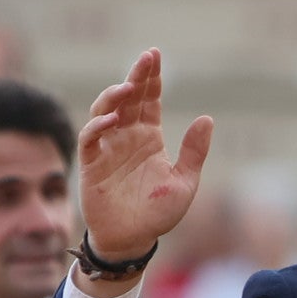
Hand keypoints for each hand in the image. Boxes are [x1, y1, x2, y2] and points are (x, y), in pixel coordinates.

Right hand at [76, 48, 217, 274]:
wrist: (134, 240)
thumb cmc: (158, 214)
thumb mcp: (185, 182)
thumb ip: (194, 151)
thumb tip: (207, 118)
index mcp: (149, 138)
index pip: (149, 100)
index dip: (151, 78)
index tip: (156, 56)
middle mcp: (126, 137)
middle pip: (128, 98)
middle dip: (136, 76)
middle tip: (147, 58)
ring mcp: (107, 148)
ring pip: (105, 111)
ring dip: (115, 96)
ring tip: (129, 86)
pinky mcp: (91, 164)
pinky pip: (90, 138)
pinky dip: (98, 126)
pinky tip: (113, 120)